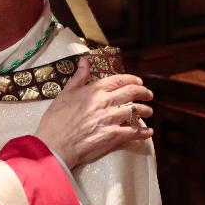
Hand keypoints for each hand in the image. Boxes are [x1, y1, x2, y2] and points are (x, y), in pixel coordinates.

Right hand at [34, 58, 153, 167]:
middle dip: (144, 92)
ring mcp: (112, 119)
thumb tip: (84, 60)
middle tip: (149, 95)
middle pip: (132, 93)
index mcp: (96, 90)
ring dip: (145, 110)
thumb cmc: (56, 119)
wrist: (55, 143)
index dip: (132, 80)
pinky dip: (143, 132)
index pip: (120, 80)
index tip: (138, 82)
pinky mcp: (114, 136)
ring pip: (136, 111)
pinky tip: (148, 132)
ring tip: (149, 111)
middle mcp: (107, 102)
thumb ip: (79, 76)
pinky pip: (134, 132)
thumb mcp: (65, 93)